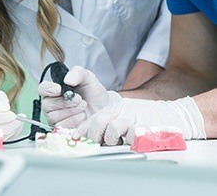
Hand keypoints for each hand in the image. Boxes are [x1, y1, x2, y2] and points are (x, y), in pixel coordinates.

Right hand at [38, 66, 120, 127]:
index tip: (59, 89)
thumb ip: (77, 73)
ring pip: (53, 116)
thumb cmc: (93, 92)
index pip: (42, 88)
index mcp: (56, 89)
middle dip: (64, 102)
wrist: (104, 107)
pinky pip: (60, 126)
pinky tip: (82, 115)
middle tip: (79, 99)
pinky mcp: (62, 128)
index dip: (48, 89)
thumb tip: (67, 80)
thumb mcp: (88, 77)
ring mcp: (56, 117)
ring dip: (70, 111)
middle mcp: (52, 103)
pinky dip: (72, 120)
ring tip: (83, 106)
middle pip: (47, 104)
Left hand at [77, 96, 206, 144]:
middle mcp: (124, 109)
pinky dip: (129, 141)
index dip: (84, 128)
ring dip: (111, 139)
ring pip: (114, 128)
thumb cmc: (146, 116)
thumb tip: (90, 135)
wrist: (172, 113)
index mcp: (117, 106)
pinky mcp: (147, 125)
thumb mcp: (125, 113)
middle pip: (101, 120)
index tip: (76, 138)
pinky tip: (131, 141)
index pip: (95, 116)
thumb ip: (110, 121)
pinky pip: (133, 136)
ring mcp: (136, 116)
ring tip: (116, 141)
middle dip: (93, 135)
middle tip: (94, 143)